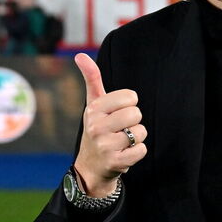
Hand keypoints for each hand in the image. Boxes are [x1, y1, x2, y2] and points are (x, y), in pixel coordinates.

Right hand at [73, 53, 146, 195]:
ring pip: (140, 132)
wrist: (90, 166)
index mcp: (94, 109)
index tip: (119, 112)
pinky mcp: (115, 162)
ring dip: (136, 137)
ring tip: (122, 142)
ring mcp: (105, 145)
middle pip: (136, 114)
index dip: (129, 104)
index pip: (130, 97)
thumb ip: (92, 78)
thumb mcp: (93, 104)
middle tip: (121, 128)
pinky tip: (125, 153)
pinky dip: (138, 152)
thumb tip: (80, 55)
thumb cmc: (97, 129)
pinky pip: (142, 150)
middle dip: (134, 121)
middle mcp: (96, 126)